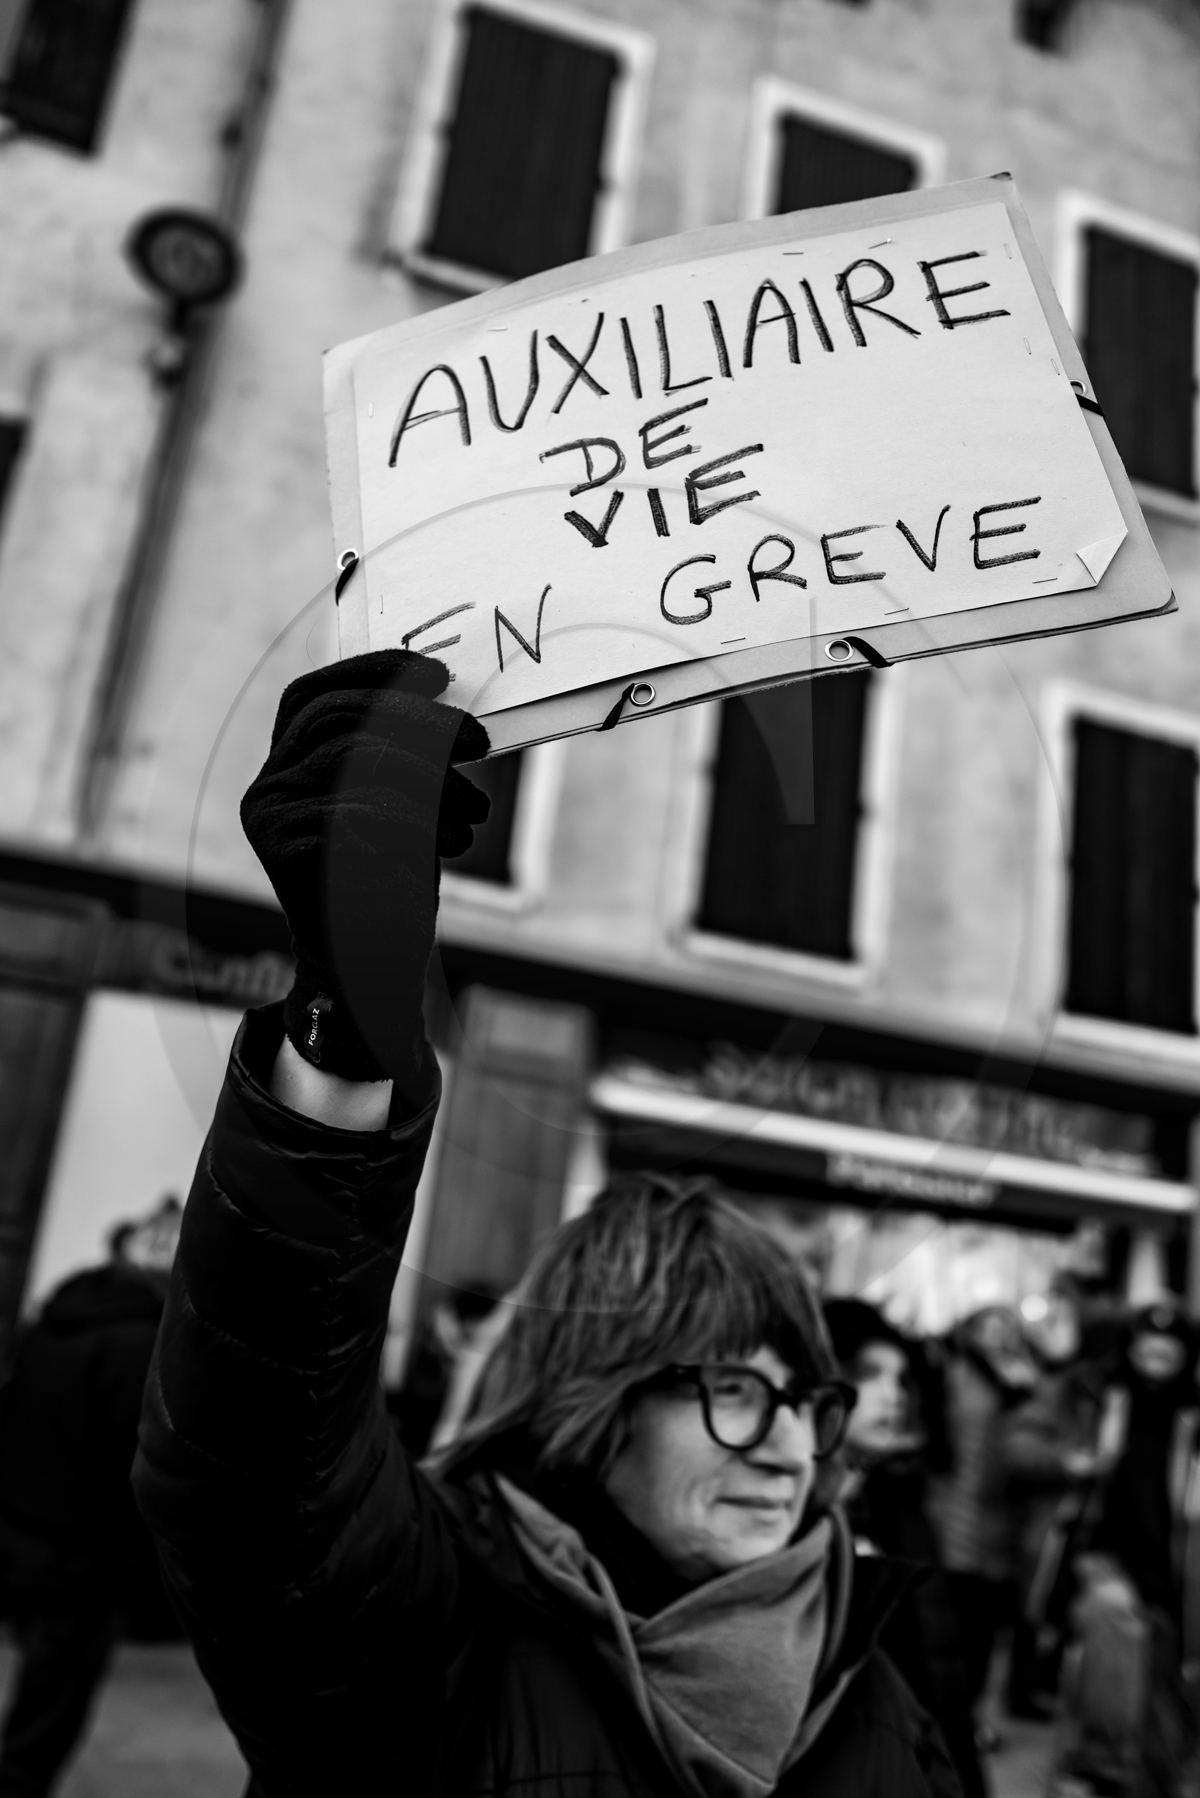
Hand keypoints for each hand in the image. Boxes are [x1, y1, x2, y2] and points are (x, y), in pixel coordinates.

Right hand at [241, 650, 489, 1094]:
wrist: (371, 971)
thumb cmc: (391, 885)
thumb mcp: (403, 806)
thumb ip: (405, 758)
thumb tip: (450, 711)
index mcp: (285, 769)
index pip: (313, 696)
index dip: (369, 671)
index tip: (434, 672)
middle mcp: (266, 789)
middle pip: (342, 720)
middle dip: (419, 722)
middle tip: (478, 742)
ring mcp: (270, 821)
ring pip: (357, 763)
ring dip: (432, 781)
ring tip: (473, 813)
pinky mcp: (286, 855)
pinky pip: (362, 813)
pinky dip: (417, 824)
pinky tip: (448, 846)